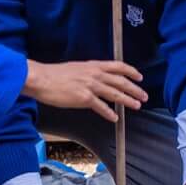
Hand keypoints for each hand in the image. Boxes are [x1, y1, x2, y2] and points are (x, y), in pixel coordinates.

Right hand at [24, 59, 145, 121]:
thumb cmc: (54, 75)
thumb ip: (88, 73)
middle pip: (121, 82)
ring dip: (128, 101)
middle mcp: (94, 74)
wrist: (41, 79)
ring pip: (115, 94)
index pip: (118, 66)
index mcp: (93, 66)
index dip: (131, 71)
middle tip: (144, 96)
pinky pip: (101, 107)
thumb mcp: (76, 68)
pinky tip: (115, 118)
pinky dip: (109, 114)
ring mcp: (90, 86)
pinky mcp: (83, 98)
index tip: (139, 77)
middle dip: (134, 89)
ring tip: (136, 106)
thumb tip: (96, 80)